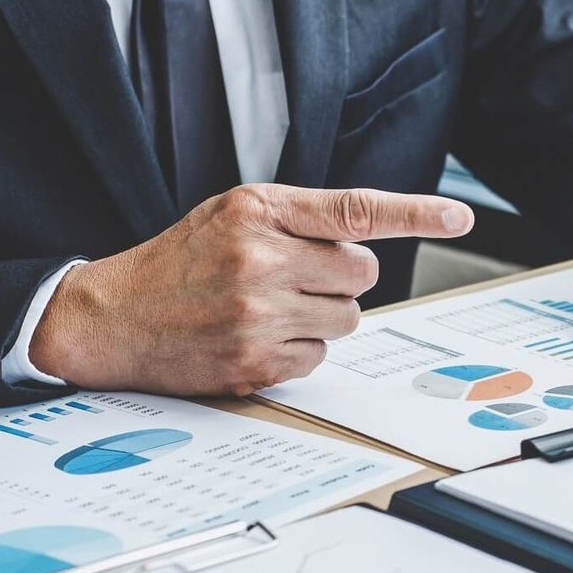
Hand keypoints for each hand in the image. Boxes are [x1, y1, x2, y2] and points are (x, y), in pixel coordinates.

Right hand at [30, 184, 472, 394]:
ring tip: (269, 306)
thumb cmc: (181, 261)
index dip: (416, 213)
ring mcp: (259, 315)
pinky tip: (257, 336)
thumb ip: (300, 219)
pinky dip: (299, 350)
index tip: (460, 215)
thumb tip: (370, 241)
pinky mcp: (256, 362)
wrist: (112, 317)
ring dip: (322, 315)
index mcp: (258, 211)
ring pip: (348, 319)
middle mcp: (260, 260)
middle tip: (295, 276)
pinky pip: (319, 358)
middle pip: (362, 273)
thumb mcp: (233, 214)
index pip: (355, 210)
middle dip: (341, 276)